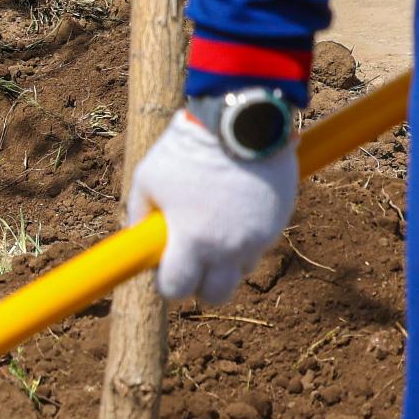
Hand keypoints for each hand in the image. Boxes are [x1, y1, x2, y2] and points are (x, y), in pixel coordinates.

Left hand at [127, 107, 299, 310]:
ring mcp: (258, 238)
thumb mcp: (148, 178)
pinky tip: (234, 210)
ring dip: (227, 260)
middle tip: (192, 259)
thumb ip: (140, 213)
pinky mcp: (278, 224)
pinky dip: (245, 239)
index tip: (164, 270)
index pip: (176, 288)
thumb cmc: (187, 149)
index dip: (168, 283)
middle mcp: (228, 247)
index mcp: (192, 240)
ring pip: (241, 271)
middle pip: (216, 295)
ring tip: (214, 224)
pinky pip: (259, 246)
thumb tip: (140, 238)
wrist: (240, 122)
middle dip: (202, 284)